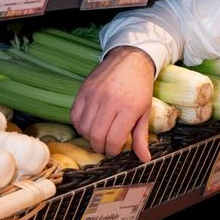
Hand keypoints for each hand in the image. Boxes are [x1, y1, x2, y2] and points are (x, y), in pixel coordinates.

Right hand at [71, 46, 155, 161]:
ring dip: (89, 137)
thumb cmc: (140, 87)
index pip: (114, 139)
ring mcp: (94, 95)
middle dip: (100, 146)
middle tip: (106, 145)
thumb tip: (144, 159)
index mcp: (129, 108)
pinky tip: (90, 124)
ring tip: (99, 134)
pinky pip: (75, 116)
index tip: (116, 150)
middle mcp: (110, 102)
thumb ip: (141, 137)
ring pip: (84, 128)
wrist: (131, 60)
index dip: (113, 150)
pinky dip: (80, 125)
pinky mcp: (83, 90)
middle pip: (96, 136)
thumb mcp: (145, 112)